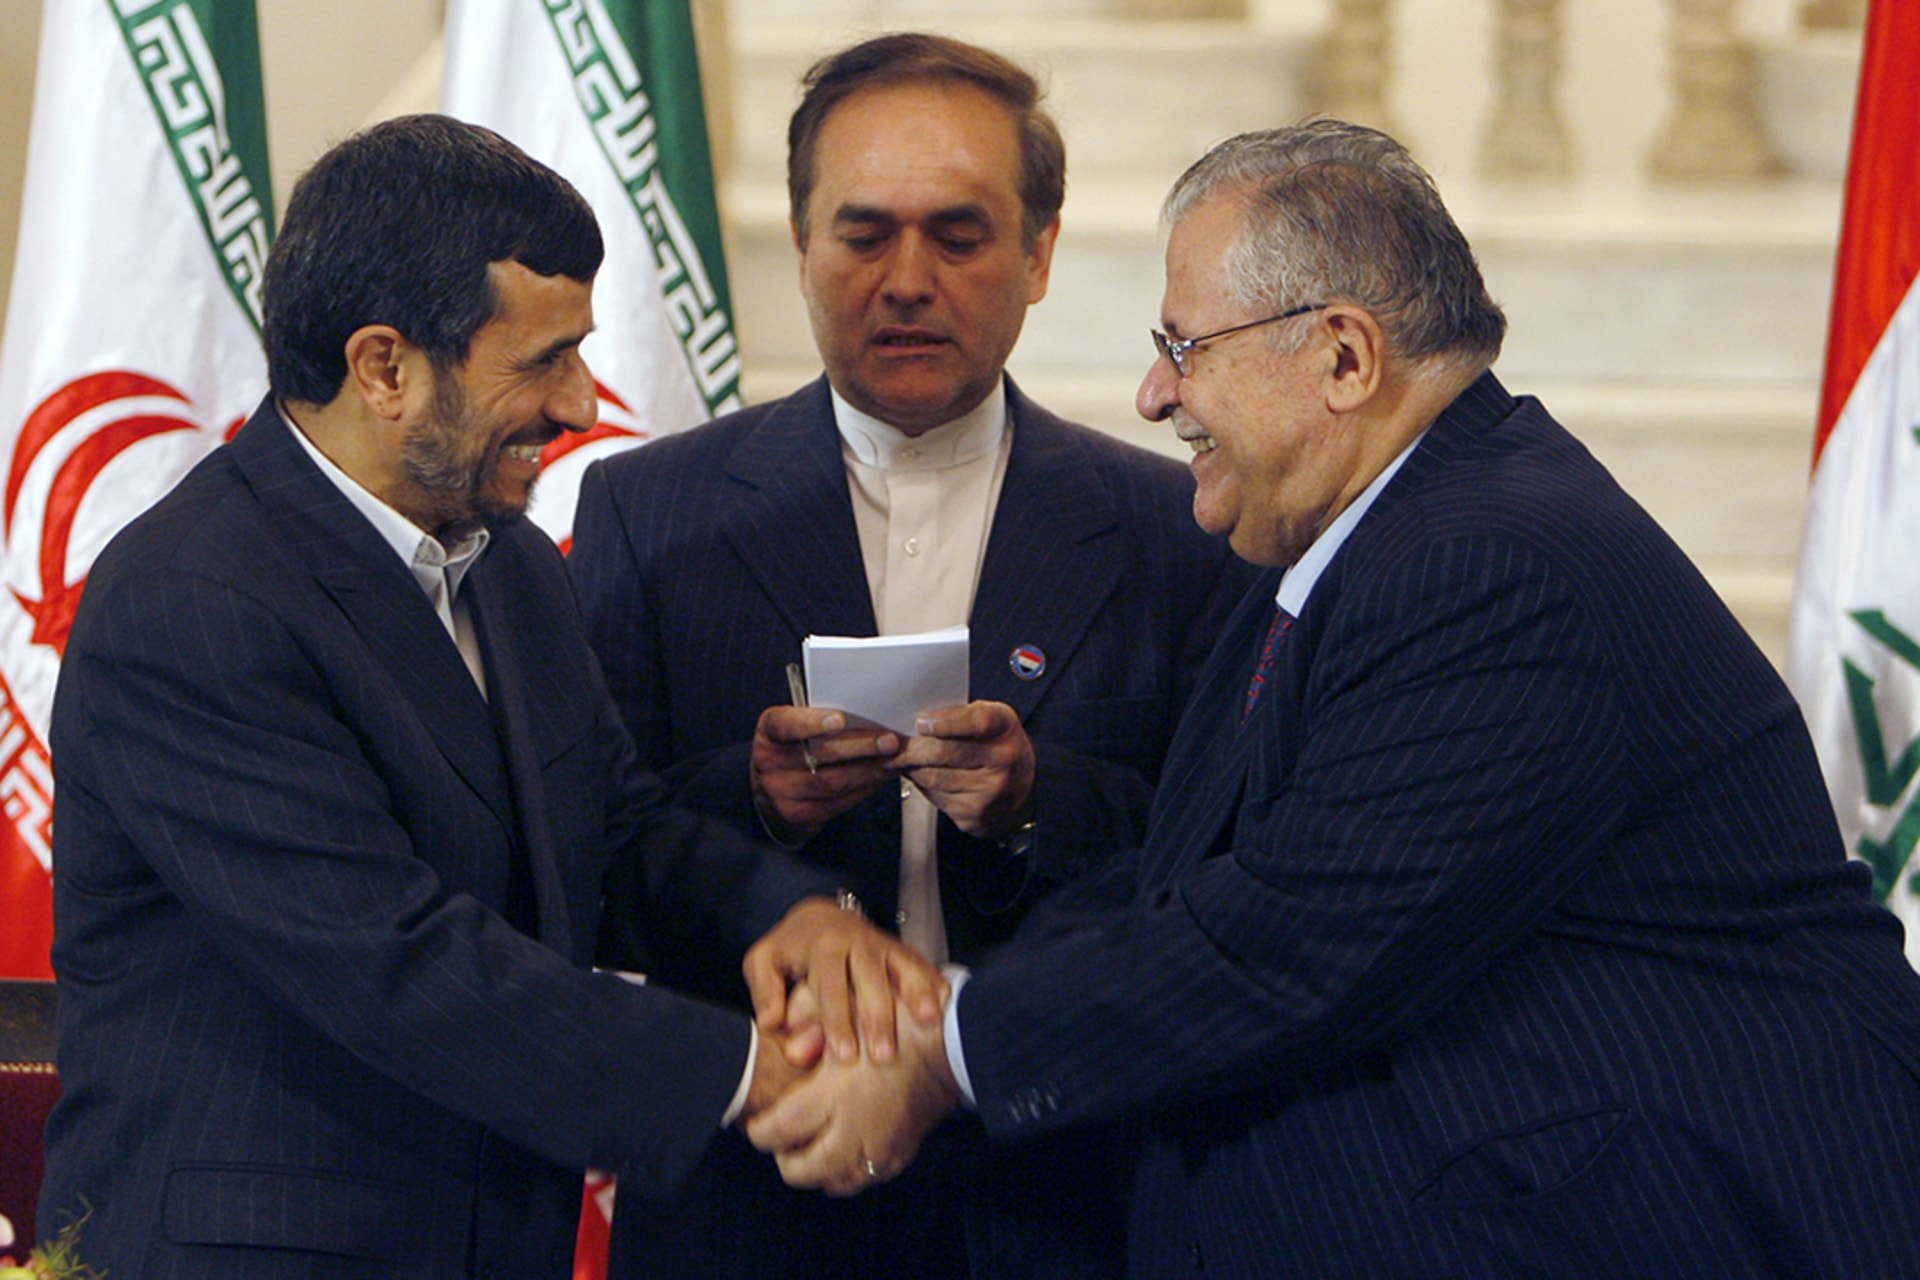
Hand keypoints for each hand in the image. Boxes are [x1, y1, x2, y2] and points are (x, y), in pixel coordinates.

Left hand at [743, 897, 946, 1064]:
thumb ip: (766, 993)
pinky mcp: (902, 951)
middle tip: (884, 1056)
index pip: (830, 986)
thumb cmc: (790, 949)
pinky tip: (945, 1007)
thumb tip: (772, 1023)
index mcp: (823, 947)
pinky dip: (934, 987)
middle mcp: (857, 944)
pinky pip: (922, 967)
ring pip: (902, 970)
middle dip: (879, 1018)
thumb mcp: (764, 963)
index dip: (837, 1021)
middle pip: (871, 980)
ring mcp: (884, 946)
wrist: (820, 917)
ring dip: (915, 997)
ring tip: (928, 1024)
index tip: (844, 1055)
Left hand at [745, 993, 959, 1195]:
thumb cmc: (900, 1020)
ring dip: (816, 1169)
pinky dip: (847, 1171)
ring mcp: (879, 1148)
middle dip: (784, 1159)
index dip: (758, 1132)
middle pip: (800, 1171)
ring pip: (833, 1182)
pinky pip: (864, 1179)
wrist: (955, 1041)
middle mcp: (853, 1130)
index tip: (754, 1123)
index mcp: (834, 1095)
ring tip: (810, 1145)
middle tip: (780, 1140)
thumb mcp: (849, 1013)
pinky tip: (844, 1147)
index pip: (777, 1132)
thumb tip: (790, 1051)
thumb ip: (811, 1030)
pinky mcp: (899, 1155)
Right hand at [752, 705, 901, 841]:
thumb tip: (869, 711)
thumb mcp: (794, 728)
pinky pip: (840, 802)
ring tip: (895, 758)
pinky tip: (882, 776)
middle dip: (860, 747)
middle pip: (820, 756)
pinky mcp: (801, 815)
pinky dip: (867, 787)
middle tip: (890, 740)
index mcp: (770, 733)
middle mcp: (772, 763)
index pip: (786, 725)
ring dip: (871, 769)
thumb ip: (820, 719)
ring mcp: (784, 793)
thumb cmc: (791, 750)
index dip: (812, 722)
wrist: (768, 795)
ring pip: (835, 782)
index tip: (840, 719)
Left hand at [892, 701, 1035, 837]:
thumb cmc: (1000, 746)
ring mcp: (990, 791)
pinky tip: (921, 775)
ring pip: (932, 777)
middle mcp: (1003, 760)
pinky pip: (934, 797)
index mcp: (1005, 727)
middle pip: (944, 753)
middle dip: (910, 748)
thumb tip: (916, 721)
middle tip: (891, 744)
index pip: (977, 721)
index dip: (945, 722)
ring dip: (911, 767)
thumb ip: (959, 714)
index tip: (921, 722)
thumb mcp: (991, 719)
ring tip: (901, 758)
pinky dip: (922, 785)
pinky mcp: (975, 815)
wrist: (1026, 790)